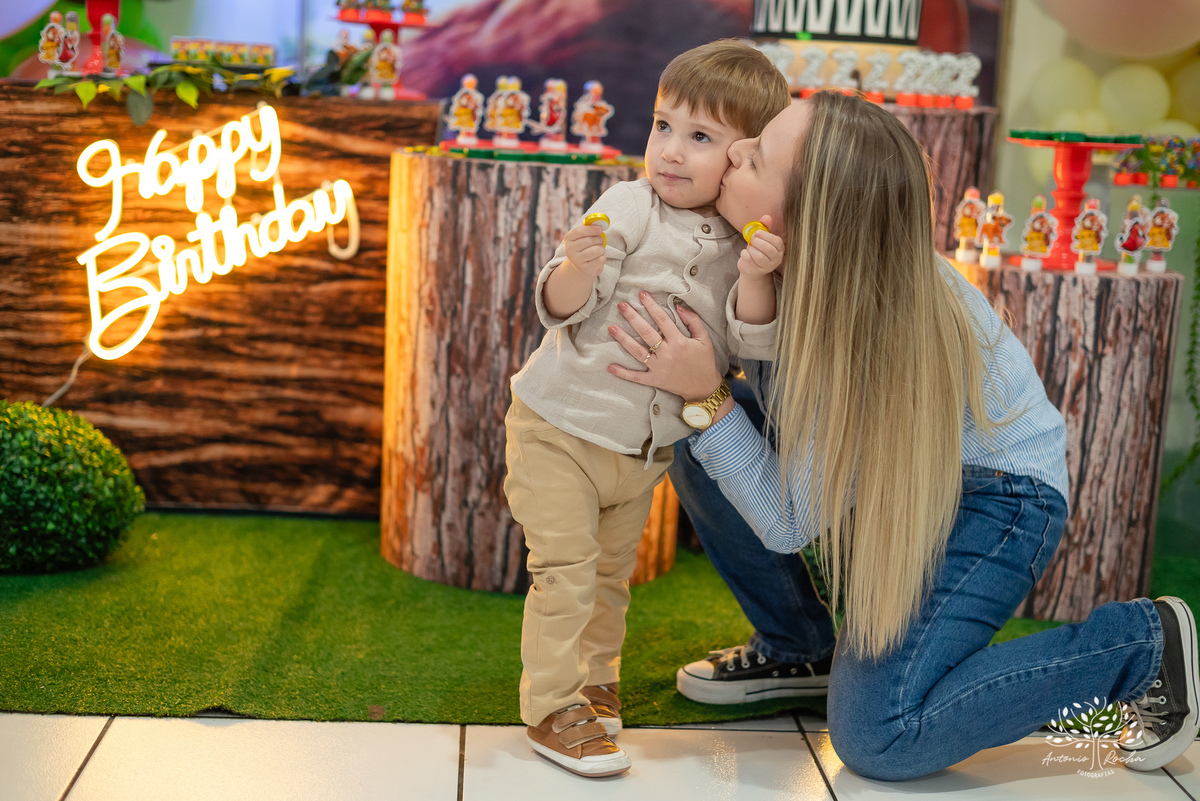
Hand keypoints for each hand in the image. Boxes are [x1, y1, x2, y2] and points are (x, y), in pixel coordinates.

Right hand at [563, 222, 606, 277]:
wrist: (579, 265)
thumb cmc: (583, 246)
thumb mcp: (582, 236)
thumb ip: (589, 228)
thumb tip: (600, 223)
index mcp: (568, 238)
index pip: (579, 231)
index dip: (592, 229)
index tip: (601, 229)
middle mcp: (570, 250)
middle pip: (590, 241)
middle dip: (599, 239)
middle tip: (600, 240)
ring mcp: (577, 261)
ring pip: (597, 250)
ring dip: (602, 248)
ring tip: (599, 249)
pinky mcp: (586, 269)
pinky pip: (600, 259)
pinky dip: (603, 257)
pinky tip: (598, 257)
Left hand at [607, 292, 722, 401]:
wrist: (703, 387)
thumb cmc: (704, 361)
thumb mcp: (704, 339)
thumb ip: (693, 321)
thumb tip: (678, 306)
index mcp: (679, 342)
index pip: (662, 320)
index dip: (651, 306)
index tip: (642, 295)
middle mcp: (667, 354)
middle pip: (646, 332)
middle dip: (632, 317)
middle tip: (621, 306)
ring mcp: (659, 368)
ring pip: (637, 351)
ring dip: (623, 339)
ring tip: (611, 328)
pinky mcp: (654, 380)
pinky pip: (636, 377)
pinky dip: (623, 373)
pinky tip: (610, 367)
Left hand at [738, 214, 782, 277]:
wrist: (752, 267)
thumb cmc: (758, 250)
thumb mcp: (762, 238)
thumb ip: (765, 227)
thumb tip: (767, 217)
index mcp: (780, 249)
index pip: (777, 241)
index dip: (766, 235)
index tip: (757, 232)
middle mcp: (776, 259)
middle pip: (768, 249)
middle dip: (757, 242)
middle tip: (752, 239)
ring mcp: (767, 267)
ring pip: (759, 256)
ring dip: (751, 249)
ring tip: (750, 247)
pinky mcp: (756, 271)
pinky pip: (749, 259)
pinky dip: (744, 253)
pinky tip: (746, 253)